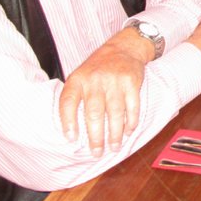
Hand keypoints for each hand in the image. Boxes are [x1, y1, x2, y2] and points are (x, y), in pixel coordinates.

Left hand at [58, 27, 151, 156]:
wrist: (123, 48)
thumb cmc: (97, 68)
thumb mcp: (80, 77)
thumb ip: (74, 98)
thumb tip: (72, 131)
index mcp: (78, 79)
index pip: (68, 102)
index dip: (68, 122)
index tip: (71, 139)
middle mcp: (95, 80)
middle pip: (94, 113)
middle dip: (95, 137)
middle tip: (97, 152)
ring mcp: (114, 81)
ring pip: (114, 113)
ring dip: (115, 134)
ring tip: (114, 147)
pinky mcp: (131, 82)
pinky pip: (132, 106)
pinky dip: (131, 121)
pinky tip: (128, 131)